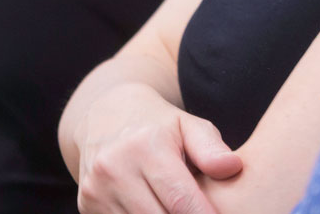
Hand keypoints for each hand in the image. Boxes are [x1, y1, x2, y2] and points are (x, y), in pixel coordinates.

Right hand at [77, 83, 241, 213]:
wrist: (103, 115)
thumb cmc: (156, 124)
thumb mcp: (187, 125)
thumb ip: (210, 148)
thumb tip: (233, 168)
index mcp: (145, 147)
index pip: (181, 201)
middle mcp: (115, 168)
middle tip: (200, 212)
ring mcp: (96, 189)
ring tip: (176, 208)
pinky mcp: (86, 204)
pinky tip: (154, 208)